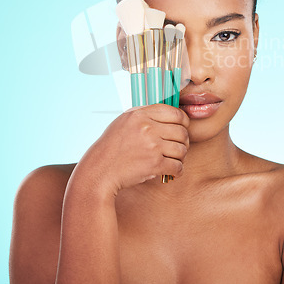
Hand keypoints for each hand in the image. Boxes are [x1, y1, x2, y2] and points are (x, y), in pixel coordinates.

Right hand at [70, 104, 189, 198]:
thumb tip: (168, 112)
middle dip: (183, 141)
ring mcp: (152, 145)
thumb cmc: (111, 147)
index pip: (175, 112)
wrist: (99, 171)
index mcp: (140, 114)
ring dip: (181, 157)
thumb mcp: (124, 121)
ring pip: (182, 149)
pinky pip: (178, 166)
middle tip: (178, 148)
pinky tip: (172, 171)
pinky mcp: (154, 164)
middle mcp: (147, 127)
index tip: (182, 128)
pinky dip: (178, 171)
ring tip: (174, 160)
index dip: (183, 122)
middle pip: (182, 131)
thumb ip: (145, 115)